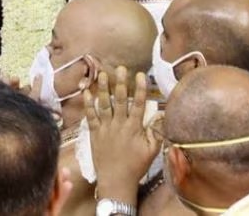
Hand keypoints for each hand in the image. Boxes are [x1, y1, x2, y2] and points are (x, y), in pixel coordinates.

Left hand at [85, 67, 160, 199]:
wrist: (116, 180)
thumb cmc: (136, 166)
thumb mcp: (152, 151)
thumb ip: (157, 133)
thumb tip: (162, 116)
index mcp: (134, 128)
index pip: (139, 104)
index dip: (140, 89)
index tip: (140, 75)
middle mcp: (119, 125)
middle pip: (120, 100)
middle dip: (121, 83)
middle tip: (121, 68)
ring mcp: (106, 128)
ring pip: (104, 104)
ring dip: (103, 88)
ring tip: (103, 74)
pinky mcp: (94, 132)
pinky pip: (90, 115)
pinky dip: (87, 103)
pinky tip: (85, 91)